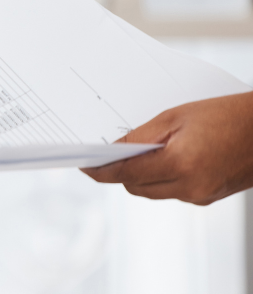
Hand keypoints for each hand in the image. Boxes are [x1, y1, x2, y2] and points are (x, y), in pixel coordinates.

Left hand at [82, 91, 252, 204]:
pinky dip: (163, 177)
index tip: (84, 165)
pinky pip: (174, 191)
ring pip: (154, 192)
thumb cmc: (228, 115)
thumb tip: (114, 149)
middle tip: (108, 153)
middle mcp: (191, 187)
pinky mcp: (210, 198)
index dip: (101, 171)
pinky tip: (166, 157)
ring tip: (140, 151)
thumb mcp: (176, 116)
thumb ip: (140, 136)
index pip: (126, 175)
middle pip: (136, 187)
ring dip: (142, 175)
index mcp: (181, 165)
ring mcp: (201, 196)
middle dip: (120, 172)